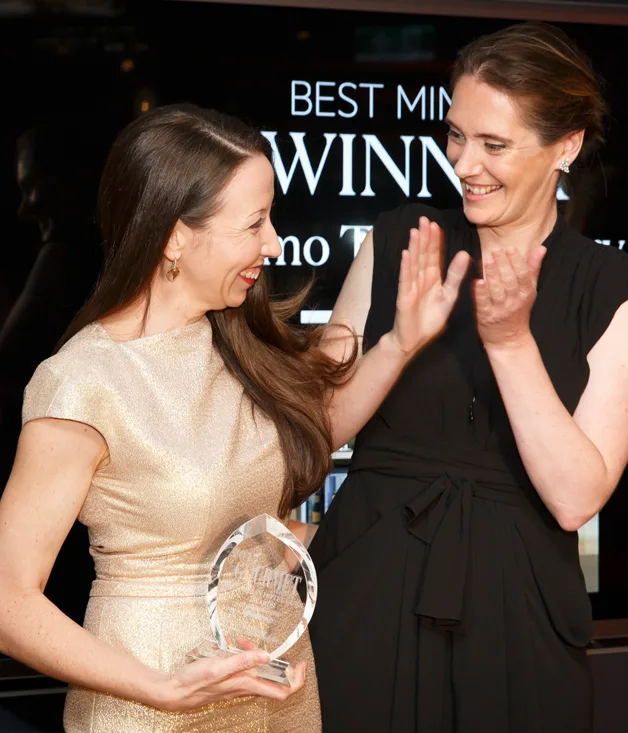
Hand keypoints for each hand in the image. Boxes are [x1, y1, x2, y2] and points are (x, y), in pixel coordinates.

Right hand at [158, 649, 306, 711]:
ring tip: (240, 641)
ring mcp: (236, 684)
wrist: (173, 691)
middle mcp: (244, 687)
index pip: (282, 690)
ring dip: (252, 653)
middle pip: (270, 676)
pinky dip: (241, 655)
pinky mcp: (228, 680)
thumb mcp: (218, 666)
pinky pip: (242, 667)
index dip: (296, 679)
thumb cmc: (194, 682)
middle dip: (269, 657)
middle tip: (260, 643)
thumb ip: (243, 661)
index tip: (302, 665)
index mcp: (246, 685)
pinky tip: (229, 646)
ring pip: (255, 669)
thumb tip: (266, 656)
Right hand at [390, 216, 469, 357]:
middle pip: (423, 255)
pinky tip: (406, 254)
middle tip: (424, 219)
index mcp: (433, 280)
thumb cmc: (429, 321)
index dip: (435, 241)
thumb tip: (466, 255)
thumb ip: (456, 276)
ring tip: (416, 231)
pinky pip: (405, 279)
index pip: (434, 256)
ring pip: (413, 263)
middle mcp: (420, 280)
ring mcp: (411, 287)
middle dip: (424, 238)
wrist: (413, 340)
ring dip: (414, 247)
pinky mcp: (404, 297)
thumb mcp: (449, 296)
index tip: (436, 225)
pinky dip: (406, 267)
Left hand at [474, 245, 545, 348]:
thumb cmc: (518, 309)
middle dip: (502, 264)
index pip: (522, 274)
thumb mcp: (529, 290)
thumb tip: (541, 248)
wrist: (509, 338)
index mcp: (526, 292)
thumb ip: (533, 268)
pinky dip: (480, 293)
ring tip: (486, 260)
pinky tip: (477, 281)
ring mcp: (501, 309)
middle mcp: (515, 301)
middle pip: (510, 280)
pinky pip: (484, 303)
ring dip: (492, 275)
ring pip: (497, 290)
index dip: (516, 260)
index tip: (509, 247)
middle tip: (494, 250)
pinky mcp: (487, 317)